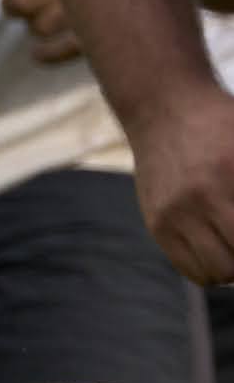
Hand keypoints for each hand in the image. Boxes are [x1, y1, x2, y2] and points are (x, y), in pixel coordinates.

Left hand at [0, 0, 81, 64]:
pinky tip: (39, 50)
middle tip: (15, 2)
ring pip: (38, 26)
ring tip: (44, 12)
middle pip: (16, 4)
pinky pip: (63, 50)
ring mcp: (89, 0)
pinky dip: (46, 53)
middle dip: (13, 4)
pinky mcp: (107, 26)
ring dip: (35, 23)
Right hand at [128, 81, 233, 286]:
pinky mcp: (157, 224)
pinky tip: (219, 248)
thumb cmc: (223, 126)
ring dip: (233, 268)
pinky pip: (190, 268)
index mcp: (231, 174)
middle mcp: (202, 198)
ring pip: (218, 272)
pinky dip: (210, 269)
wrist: (164, 110)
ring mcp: (175, 214)